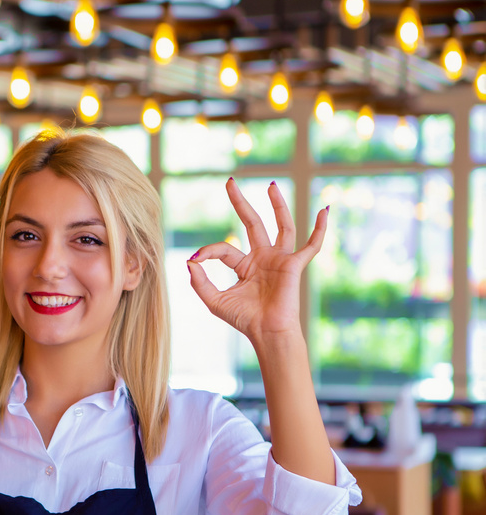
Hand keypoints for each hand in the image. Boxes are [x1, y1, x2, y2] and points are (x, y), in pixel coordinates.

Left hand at [186, 178, 327, 342]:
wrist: (266, 333)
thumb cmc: (244, 320)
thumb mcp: (214, 300)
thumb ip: (200, 282)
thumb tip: (189, 261)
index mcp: (245, 266)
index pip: (224, 249)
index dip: (208, 252)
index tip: (195, 258)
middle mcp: (263, 258)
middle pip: (252, 223)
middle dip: (240, 203)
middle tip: (229, 182)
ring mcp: (280, 260)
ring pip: (281, 226)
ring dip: (277, 205)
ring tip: (271, 185)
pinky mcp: (294, 265)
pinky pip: (311, 244)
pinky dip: (320, 228)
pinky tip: (324, 210)